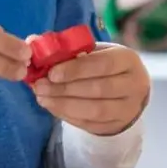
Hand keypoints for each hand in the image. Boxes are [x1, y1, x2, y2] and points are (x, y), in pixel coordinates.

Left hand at [32, 44, 149, 135]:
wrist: (127, 91)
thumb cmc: (105, 66)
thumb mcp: (94, 51)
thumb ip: (66, 48)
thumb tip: (32, 41)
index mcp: (128, 60)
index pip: (103, 64)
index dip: (76, 69)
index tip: (51, 73)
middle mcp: (134, 85)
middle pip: (98, 89)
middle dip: (65, 88)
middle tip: (39, 87)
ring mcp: (128, 108)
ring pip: (95, 110)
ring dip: (64, 104)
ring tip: (42, 97)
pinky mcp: (117, 125)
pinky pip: (90, 124)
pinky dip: (68, 116)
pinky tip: (52, 107)